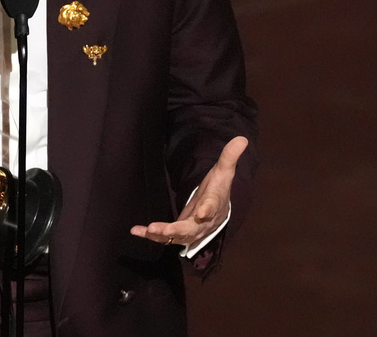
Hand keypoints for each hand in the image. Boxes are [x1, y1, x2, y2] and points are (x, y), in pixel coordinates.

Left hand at [130, 136, 247, 247]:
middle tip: (164, 229)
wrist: (217, 210)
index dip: (207, 210)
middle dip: (178, 230)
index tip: (202, 213)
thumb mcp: (223, 171)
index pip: (212, 207)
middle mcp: (202, 222)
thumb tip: (241, 139)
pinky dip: (150, 235)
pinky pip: (165, 237)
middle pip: (191, 228)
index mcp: (214, 204)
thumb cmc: (218, 189)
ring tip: (148, 230)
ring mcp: (190, 230)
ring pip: (177, 236)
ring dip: (162, 235)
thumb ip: (229, 157)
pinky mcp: (178, 232)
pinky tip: (135, 231)